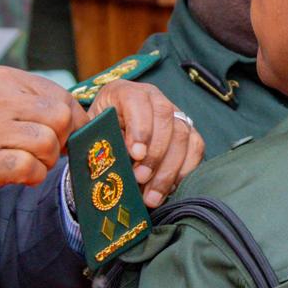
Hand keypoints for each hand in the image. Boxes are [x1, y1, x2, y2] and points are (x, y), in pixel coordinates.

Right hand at [0, 66, 87, 220]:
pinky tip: (17, 177)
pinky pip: (31, 167)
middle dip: (62, 139)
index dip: (72, 120)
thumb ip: (22, 102)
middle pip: (60, 116)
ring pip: (49, 142)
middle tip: (47, 153)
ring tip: (27, 165)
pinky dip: (32, 177)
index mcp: (0, 79)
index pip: (59, 95)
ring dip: (46, 161)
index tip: (65, 136)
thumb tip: (69, 118)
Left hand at [88, 78, 204, 206]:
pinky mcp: (188, 131)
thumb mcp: (91, 137)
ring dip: (168, 169)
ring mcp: (173, 112)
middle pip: (165, 118)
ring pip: (182, 135)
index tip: (136, 154)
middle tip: (141, 179)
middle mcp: (152, 97)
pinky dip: (184, 171)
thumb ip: (99, 143)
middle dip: (155, 153)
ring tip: (152, 195)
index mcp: (123, 92)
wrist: (110, 138)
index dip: (139, 127)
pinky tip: (168, 190)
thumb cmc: (97, 138)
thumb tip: (109, 163)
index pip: (137, 101)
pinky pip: (196, 148)